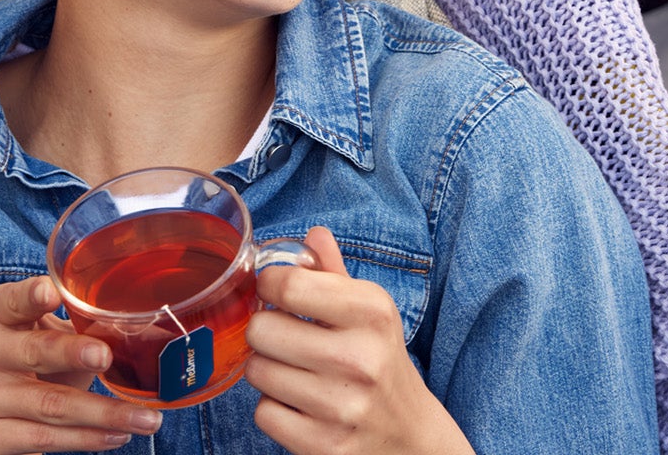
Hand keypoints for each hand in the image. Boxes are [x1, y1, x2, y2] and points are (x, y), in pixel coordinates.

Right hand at [0, 276, 163, 454]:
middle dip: (72, 354)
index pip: (11, 300)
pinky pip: (42, 436)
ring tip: (145, 419)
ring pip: (47, 403)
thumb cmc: (32, 372)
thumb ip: (78, 332)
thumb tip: (139, 334)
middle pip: (31, 352)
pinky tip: (115, 436)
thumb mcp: (49, 343)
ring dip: (103, 413)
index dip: (30, 297)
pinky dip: (85, 438)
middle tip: (106, 358)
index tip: (52, 293)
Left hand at [246, 227, 473, 454]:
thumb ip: (336, 274)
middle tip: (286, 339)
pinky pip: (263, 413)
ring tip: (296, 373)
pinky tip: (299, 405)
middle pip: (260, 329)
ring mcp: (341, 405)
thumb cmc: (379, 364)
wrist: (410, 436)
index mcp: (372, 312)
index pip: (287, 284)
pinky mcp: (324, 444)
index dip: (268, 285)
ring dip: (267, 371)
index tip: (274, 292)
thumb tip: (312, 234)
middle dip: (265, 332)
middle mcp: (359, 358)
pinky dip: (274, 409)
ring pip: (256, 372)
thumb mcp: (370, 313)